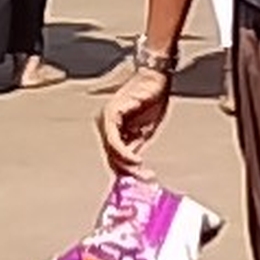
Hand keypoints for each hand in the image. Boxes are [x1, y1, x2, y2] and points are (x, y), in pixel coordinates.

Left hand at [97, 54, 174, 174]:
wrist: (156, 78)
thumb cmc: (151, 100)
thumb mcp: (144, 130)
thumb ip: (135, 146)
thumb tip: (131, 166)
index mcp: (111, 129)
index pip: (113, 157)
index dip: (125, 171)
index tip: (139, 182)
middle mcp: (103, 125)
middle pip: (110, 157)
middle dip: (127, 172)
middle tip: (142, 181)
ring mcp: (105, 120)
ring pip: (111, 152)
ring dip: (127, 166)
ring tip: (142, 174)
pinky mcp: (111, 115)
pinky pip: (114, 141)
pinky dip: (125, 154)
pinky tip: (136, 162)